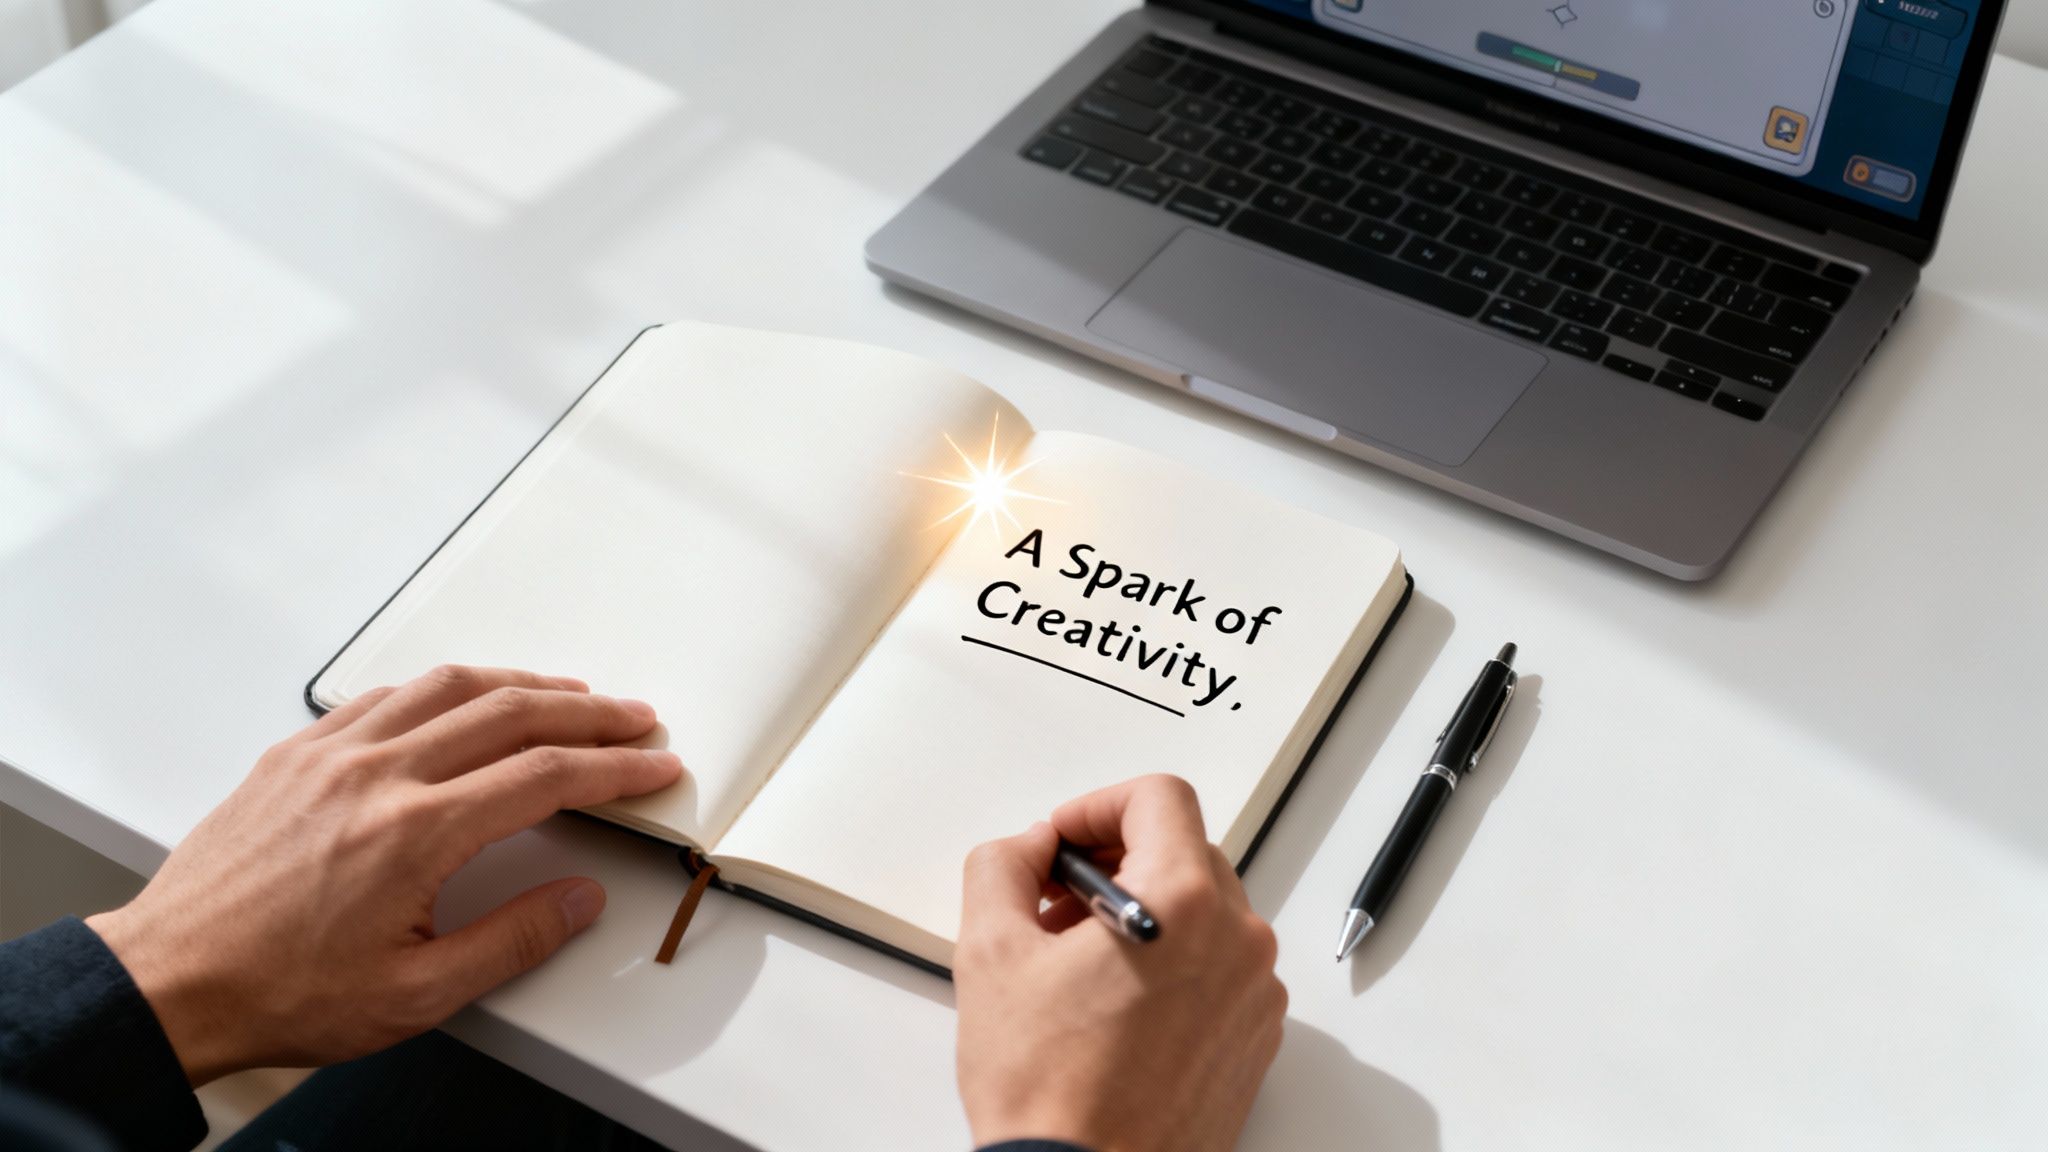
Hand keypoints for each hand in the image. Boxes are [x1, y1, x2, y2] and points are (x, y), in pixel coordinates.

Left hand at [85, 665, 681, 1085]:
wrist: (169, 982)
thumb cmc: (278, 992)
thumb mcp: (415, 996)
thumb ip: (510, 941)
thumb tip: (577, 900)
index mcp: (415, 833)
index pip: (545, 776)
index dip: (614, 767)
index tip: (654, 765)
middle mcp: (377, 776)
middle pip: (511, 713)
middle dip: (588, 711)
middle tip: (634, 718)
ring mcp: (332, 755)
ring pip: (449, 687)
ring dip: (522, 683)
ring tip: (567, 694)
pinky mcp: (296, 754)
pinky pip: (385, 695)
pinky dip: (443, 687)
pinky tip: (463, 698)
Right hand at [954, 775, 1286, 1151]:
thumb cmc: (1051, 1093)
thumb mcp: (990, 954)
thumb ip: (1004, 866)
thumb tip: (1029, 848)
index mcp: (1184, 904)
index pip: (1159, 797)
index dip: (1097, 805)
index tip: (1062, 839)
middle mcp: (1238, 941)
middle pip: (1184, 850)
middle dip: (1114, 861)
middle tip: (1056, 902)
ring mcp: (1255, 994)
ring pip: (1204, 911)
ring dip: (1143, 912)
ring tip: (1079, 963)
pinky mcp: (1254, 1038)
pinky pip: (1219, 967)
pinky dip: (1173, 962)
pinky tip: (1114, 1003)